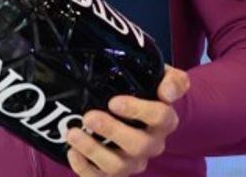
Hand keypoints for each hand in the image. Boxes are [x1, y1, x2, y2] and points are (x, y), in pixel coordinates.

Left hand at [65, 66, 189, 175]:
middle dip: (111, 131)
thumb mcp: (158, 77)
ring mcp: (132, 162)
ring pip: (118, 166)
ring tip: (72, 133)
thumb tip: (167, 92)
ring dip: (93, 150)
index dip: (139, 110)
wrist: (132, 114)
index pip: (161, 118)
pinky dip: (85, 169)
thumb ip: (173, 80)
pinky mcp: (113, 174)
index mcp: (163, 121)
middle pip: (139, 145)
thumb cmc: (142, 91)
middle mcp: (151, 145)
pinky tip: (72, 152)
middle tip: (88, 116)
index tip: (113, 102)